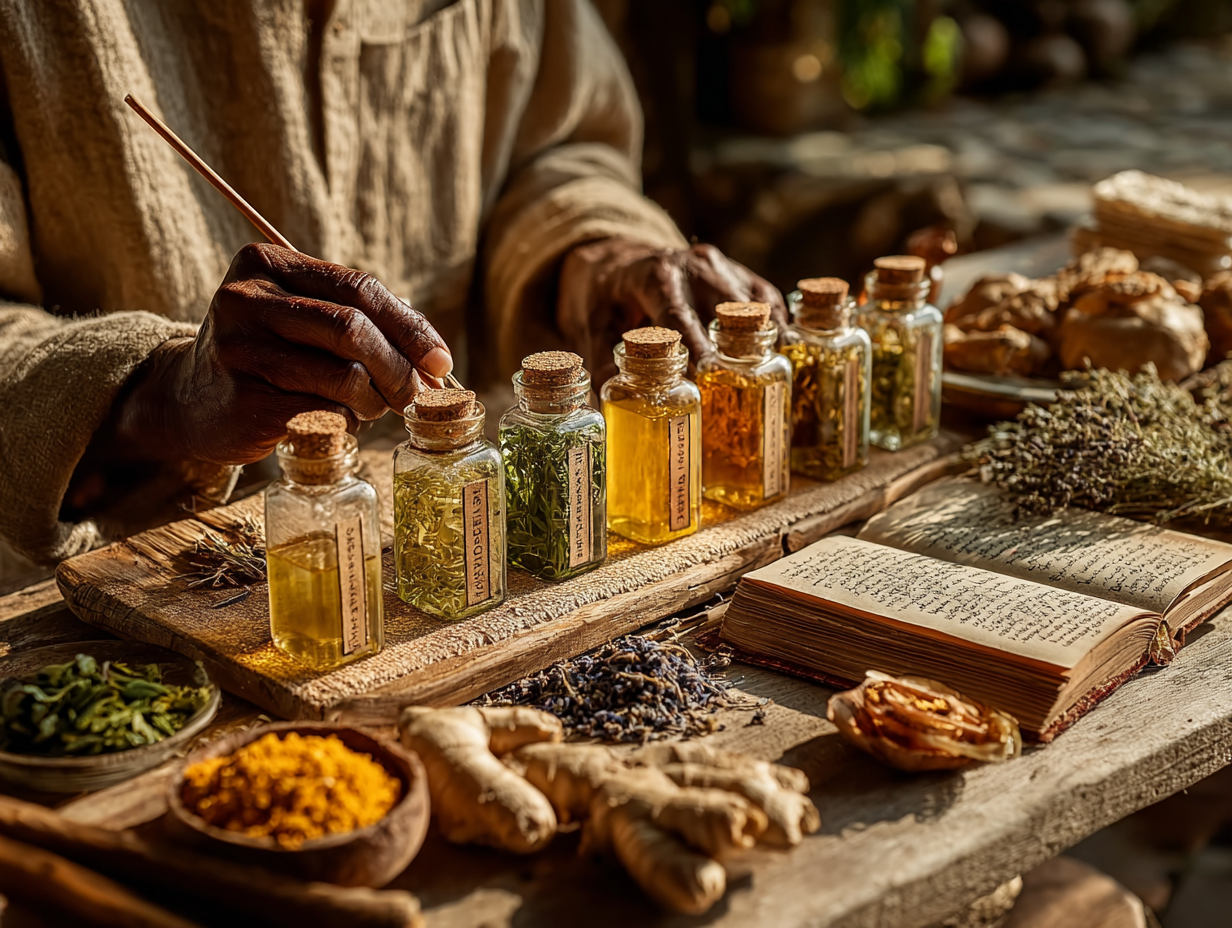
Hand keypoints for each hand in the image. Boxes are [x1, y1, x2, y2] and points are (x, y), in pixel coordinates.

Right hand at [97, 244, 452, 467]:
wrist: (191, 400)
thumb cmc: (268, 354)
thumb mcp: (303, 318)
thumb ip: (361, 320)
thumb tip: (435, 358)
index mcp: (266, 263)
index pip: (358, 288)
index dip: (409, 327)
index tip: (440, 360)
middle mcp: (246, 299)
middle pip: (351, 329)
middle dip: (398, 366)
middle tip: (416, 393)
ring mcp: (239, 349)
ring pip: (342, 375)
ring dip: (374, 400)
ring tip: (372, 407)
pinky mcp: (243, 399)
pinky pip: (323, 411)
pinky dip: (346, 421)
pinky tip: (338, 421)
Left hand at [558, 239, 785, 379]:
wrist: (616, 259)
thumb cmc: (600, 294)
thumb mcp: (588, 324)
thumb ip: (601, 361)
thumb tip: (617, 404)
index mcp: (655, 273)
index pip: (679, 314)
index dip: (695, 347)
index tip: (709, 377)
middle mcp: (694, 265)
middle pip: (725, 311)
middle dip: (737, 351)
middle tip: (745, 391)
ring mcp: (722, 268)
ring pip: (755, 305)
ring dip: (766, 342)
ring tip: (775, 380)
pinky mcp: (739, 276)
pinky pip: (767, 302)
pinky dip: (779, 328)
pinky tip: (786, 358)